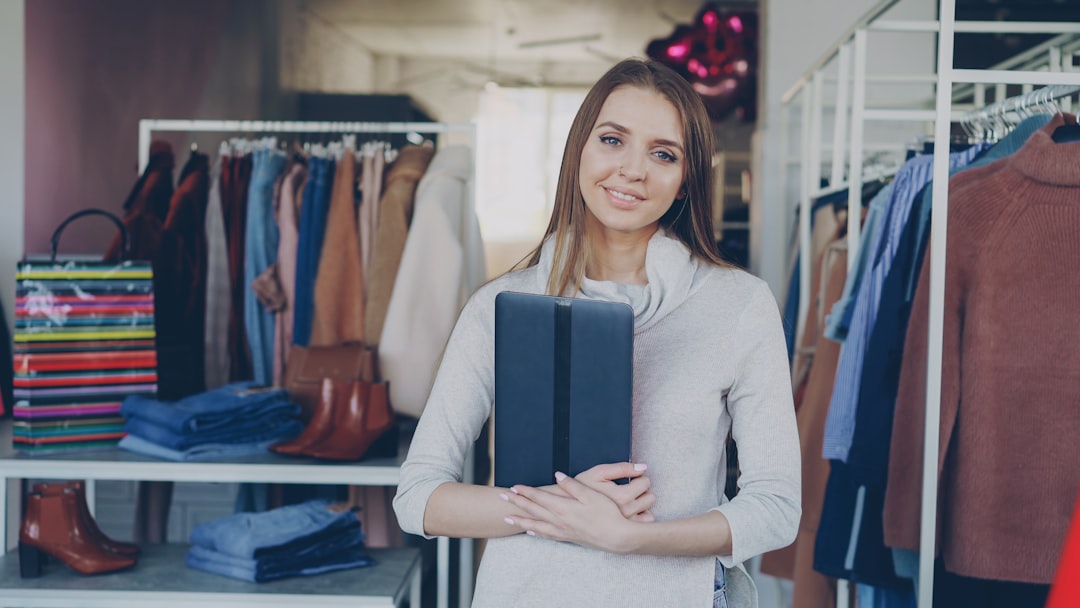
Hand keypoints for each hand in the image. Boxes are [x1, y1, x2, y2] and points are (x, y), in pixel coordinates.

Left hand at [500, 472, 640, 553]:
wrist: (618, 537)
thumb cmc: (607, 514)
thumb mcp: (591, 495)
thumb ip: (572, 485)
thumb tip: (557, 475)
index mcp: (564, 507)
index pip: (539, 497)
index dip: (525, 491)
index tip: (513, 487)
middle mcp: (559, 520)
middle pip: (533, 510)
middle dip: (517, 503)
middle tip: (502, 498)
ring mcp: (563, 531)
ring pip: (536, 525)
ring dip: (521, 520)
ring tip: (508, 519)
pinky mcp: (569, 538)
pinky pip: (547, 535)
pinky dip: (536, 532)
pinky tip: (530, 532)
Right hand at [574, 462, 655, 522]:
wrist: (567, 510)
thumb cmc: (582, 489)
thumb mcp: (599, 472)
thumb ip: (622, 468)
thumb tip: (642, 466)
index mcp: (621, 496)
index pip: (644, 482)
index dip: (639, 477)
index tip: (633, 477)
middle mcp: (626, 512)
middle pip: (649, 497)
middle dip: (642, 490)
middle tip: (630, 487)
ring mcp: (626, 524)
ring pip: (648, 511)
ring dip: (642, 503)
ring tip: (628, 499)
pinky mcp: (624, 531)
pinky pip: (643, 523)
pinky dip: (640, 516)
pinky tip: (628, 511)